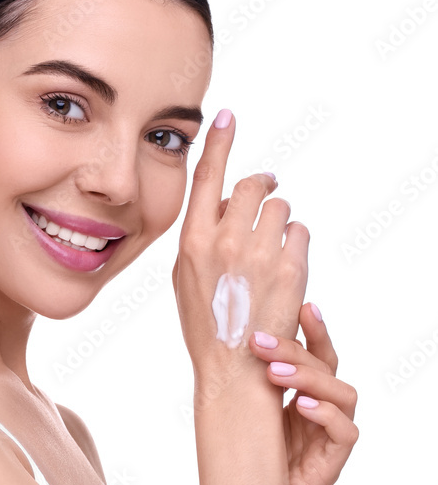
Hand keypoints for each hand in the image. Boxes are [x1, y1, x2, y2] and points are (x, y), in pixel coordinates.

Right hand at [173, 109, 308, 373]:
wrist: (233, 368)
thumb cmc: (205, 324)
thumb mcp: (184, 277)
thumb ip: (200, 236)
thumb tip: (223, 204)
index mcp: (193, 240)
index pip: (208, 176)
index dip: (219, 141)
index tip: (226, 116)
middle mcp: (226, 240)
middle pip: (254, 185)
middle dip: (263, 187)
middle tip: (267, 192)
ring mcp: (260, 253)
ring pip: (281, 207)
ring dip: (278, 220)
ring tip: (270, 248)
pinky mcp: (291, 268)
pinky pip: (300, 231)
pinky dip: (295, 242)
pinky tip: (283, 264)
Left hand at [247, 302, 358, 484]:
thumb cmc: (243, 455)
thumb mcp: (241, 409)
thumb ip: (244, 379)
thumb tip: (221, 334)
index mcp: (304, 392)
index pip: (318, 353)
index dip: (316, 329)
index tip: (303, 306)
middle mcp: (322, 408)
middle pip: (327, 367)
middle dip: (296, 351)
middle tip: (262, 344)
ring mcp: (330, 434)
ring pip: (342, 393)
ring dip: (310, 378)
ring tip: (276, 375)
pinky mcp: (333, 461)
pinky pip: (345, 431)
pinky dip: (325, 415)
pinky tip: (300, 406)